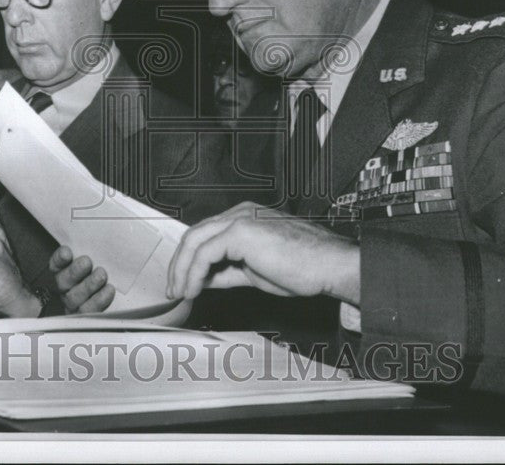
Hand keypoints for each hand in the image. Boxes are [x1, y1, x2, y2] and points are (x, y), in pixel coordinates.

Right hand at [48, 246, 115, 313]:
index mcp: (63, 272)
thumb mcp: (96, 258)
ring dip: (88, 285)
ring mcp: (74, 304)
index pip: (56, 265)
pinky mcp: (85, 316)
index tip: (67, 252)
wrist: (113, 291)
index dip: (59, 259)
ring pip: (75, 297)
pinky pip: (89, 311)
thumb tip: (99, 233)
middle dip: (74, 271)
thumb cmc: (100, 270)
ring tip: (101, 275)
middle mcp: (66, 288)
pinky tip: (109, 290)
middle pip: (63, 281)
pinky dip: (99, 300)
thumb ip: (92, 250)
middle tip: (87, 262)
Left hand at [166, 201, 360, 303]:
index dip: (190, 260)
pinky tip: (194, 289)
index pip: (206, 235)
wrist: (330, 265)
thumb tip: (205, 280)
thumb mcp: (256, 271)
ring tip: (181, 292)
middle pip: (195, 234)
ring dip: (182, 270)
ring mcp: (240, 219)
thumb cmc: (306, 267)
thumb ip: (229, 271)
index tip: (184, 283)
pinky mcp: (240, 231)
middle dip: (179, 264)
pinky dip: (194, 272)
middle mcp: (241, 213)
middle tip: (174, 288)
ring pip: (194, 241)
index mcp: (246, 218)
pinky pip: (204, 252)